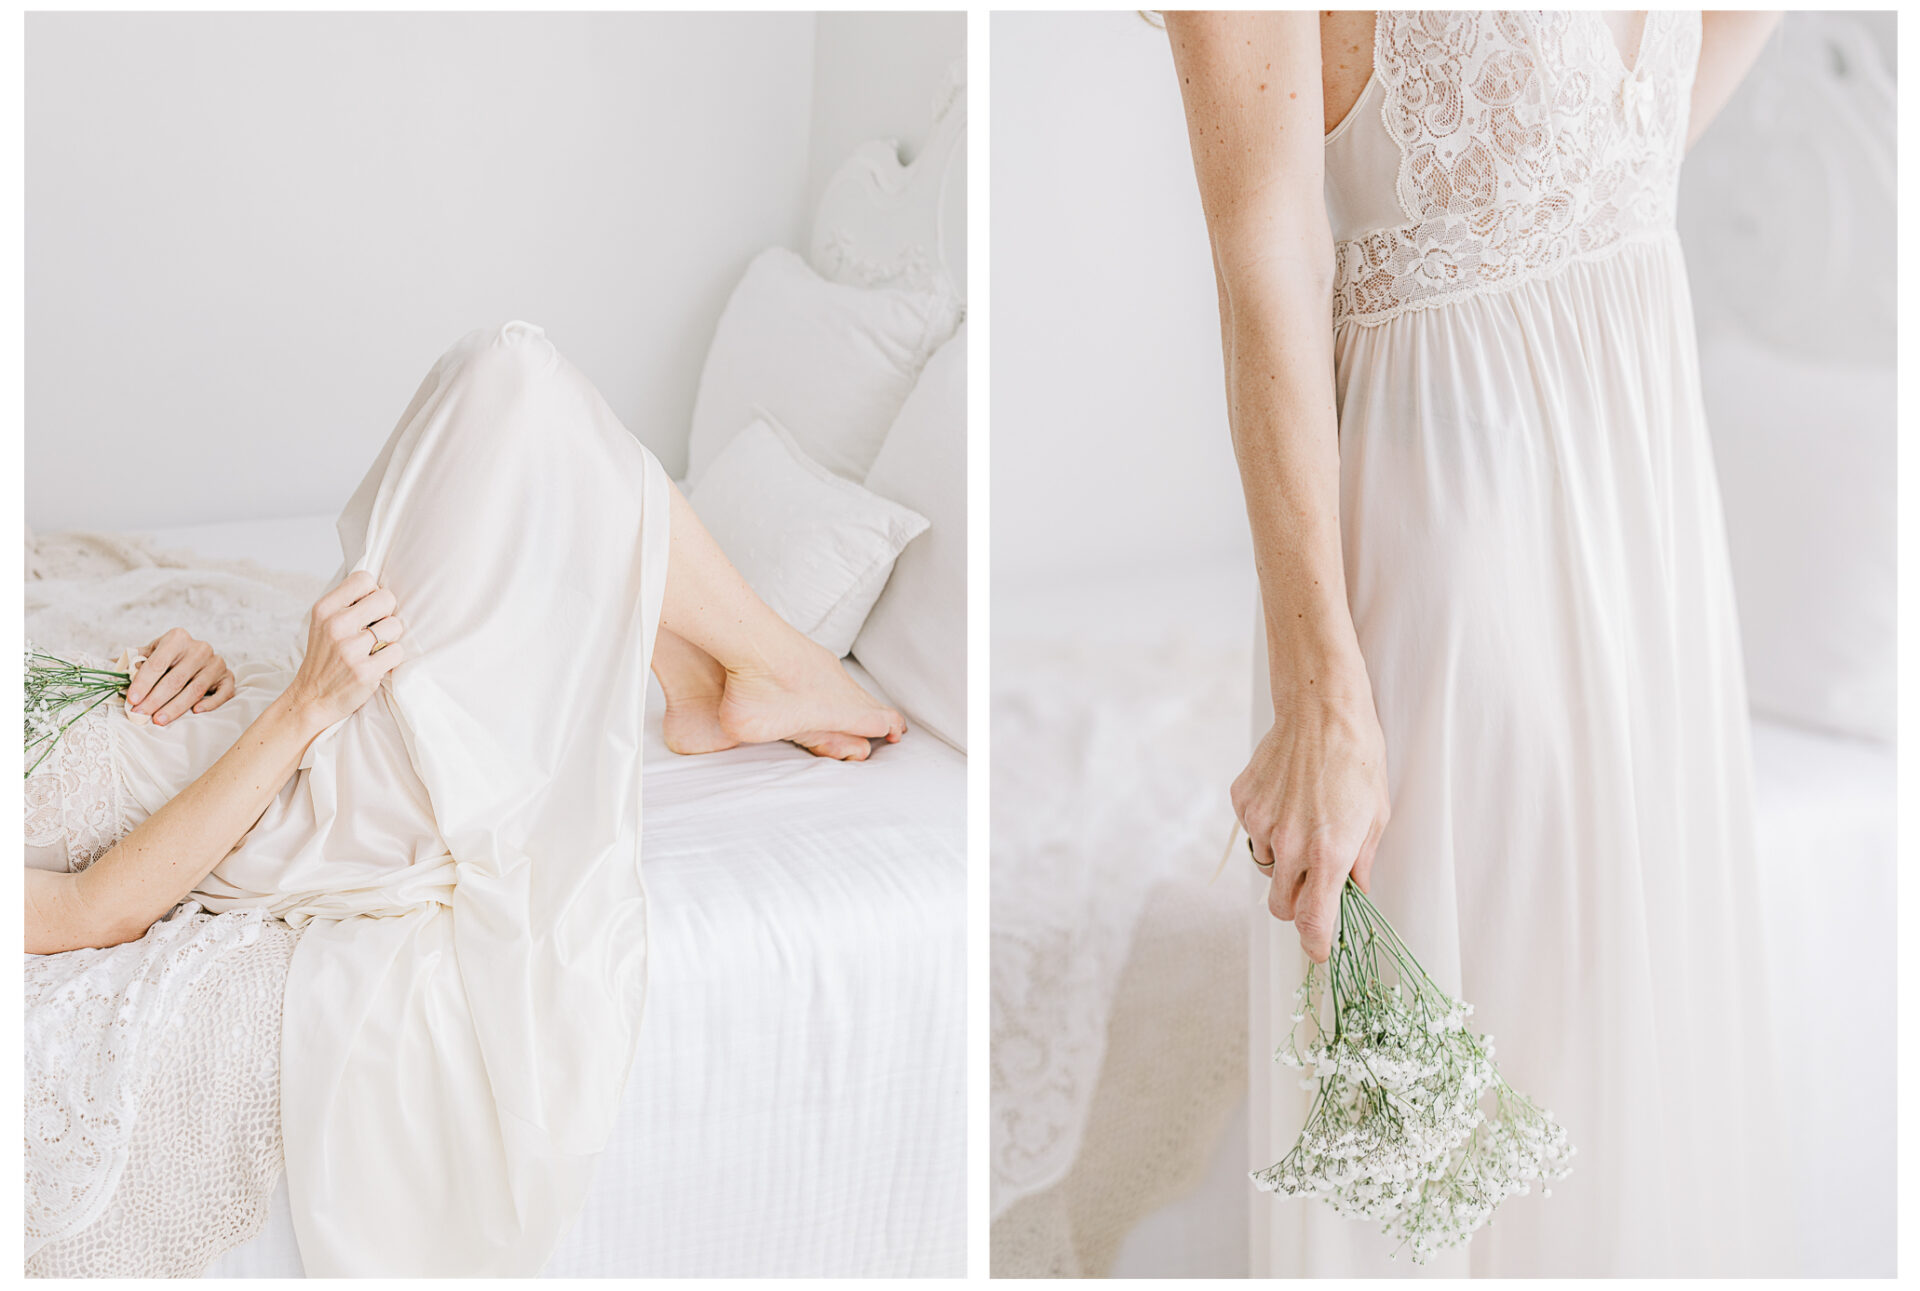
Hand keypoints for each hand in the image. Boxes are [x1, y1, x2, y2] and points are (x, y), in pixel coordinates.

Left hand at [128, 629, 235, 724]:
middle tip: (140, 714)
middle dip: (155, 700)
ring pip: (195, 689)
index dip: (142, 683)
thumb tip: (110, 670)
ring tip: (158, 720)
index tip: (131, 700)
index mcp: (177, 638)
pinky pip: (223, 693)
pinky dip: (210, 703)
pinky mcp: (228, 676)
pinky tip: (195, 712)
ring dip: (175, 707)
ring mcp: (216, 662)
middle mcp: (200, 648)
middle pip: (175, 679)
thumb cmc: (167, 658)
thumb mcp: (149, 653)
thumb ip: (133, 661)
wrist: (194, 656)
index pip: (157, 664)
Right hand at [283, 571, 407, 733]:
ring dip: (390, 638)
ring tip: (373, 649)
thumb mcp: (324, 622)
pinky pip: (397, 651)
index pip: (364, 579)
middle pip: (386, 598)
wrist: (312, 697)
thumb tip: (381, 586)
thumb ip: (347, 603)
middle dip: (386, 614)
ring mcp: (350, 650)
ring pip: (395, 625)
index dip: (372, 593)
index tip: (367, 609)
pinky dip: (391, 658)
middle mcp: (336, 626)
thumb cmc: (325, 657)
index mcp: (325, 609)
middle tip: (374, 630)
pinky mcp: (365, 671)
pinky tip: (375, 663)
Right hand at [1233, 689, 1390, 962]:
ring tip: (1302, 824)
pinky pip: (1254, 833)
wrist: (1322, 710)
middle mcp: (1291, 845)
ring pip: (1265, 867)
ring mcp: (1262, 824)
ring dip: (1282, 861)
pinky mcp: (1244, 803)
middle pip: (1280, 906)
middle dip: (1295, 904)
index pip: (1312, 922)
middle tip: (1312, 883)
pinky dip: (1268, 827)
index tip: (1319, 950)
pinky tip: (1287, 799)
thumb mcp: (1376, 816)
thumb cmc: (1358, 759)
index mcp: (1329, 854)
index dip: (1315, 944)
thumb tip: (1354, 891)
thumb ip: (1361, 862)